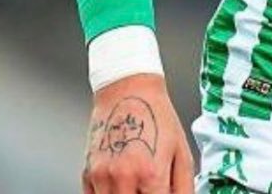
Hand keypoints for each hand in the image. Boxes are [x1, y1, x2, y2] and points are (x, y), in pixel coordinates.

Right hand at [83, 73, 194, 193]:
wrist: (129, 89)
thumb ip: (184, 186)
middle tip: (150, 190)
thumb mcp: (181, 150)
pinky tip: (122, 187)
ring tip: (137, 186)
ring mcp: (103, 177)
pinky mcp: (88, 174)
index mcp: (151, 173)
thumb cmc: (157, 115)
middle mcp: (124, 178)